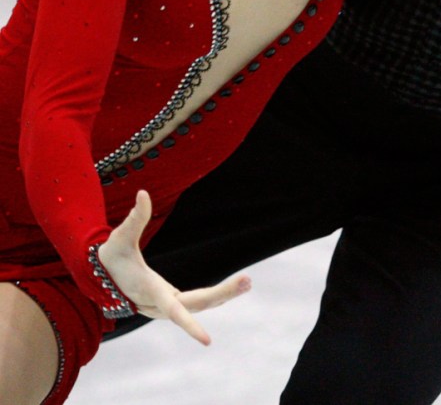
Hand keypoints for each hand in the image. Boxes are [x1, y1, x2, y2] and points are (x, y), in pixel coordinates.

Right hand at [97, 190, 250, 345]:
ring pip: (199, 305)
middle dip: (222, 294)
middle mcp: (159, 303)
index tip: (207, 341)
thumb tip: (143, 193)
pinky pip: (197, 302)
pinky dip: (216, 296)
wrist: (99, 277)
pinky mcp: (170, 302)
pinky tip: (233, 289)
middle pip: (196, 304)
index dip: (190, 326)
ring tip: (248, 282)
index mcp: (149, 291)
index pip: (173, 312)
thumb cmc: (110, 256)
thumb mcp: (119, 237)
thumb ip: (133, 218)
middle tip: (248, 280)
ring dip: (224, 295)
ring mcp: (166, 305)